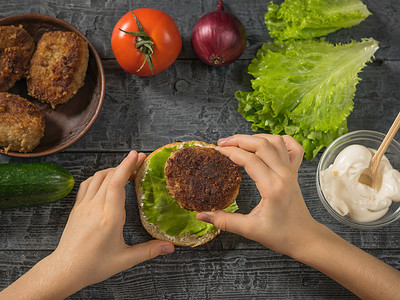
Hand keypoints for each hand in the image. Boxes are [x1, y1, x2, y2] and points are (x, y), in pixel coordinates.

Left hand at [48, 151, 174, 291]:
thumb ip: (149, 250)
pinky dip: (98, 177)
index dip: (127, 166)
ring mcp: (83, 206)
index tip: (137, 155)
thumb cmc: (94, 265)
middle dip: (125, 164)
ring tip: (126, 171)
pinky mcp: (76, 208)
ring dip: (112, 169)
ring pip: (97, 177)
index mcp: (109, 217)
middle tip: (139, 159)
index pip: (117, 183)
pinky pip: (87, 184)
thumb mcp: (125, 259)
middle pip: (109, 176)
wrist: (66, 270)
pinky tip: (105, 180)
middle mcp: (95, 207)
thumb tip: (170, 247)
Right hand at [197, 134, 318, 256]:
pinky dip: (280, 140)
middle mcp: (283, 174)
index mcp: (272, 187)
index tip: (217, 150)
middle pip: (262, 144)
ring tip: (240, 142)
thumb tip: (202, 215)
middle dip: (239, 139)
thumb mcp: (250, 230)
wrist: (304, 237)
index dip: (231, 152)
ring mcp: (291, 171)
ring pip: (276, 141)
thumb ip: (224, 221)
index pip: (249, 160)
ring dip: (256, 137)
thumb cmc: (280, 235)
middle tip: (222, 143)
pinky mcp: (294, 172)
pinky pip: (292, 147)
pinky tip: (267, 143)